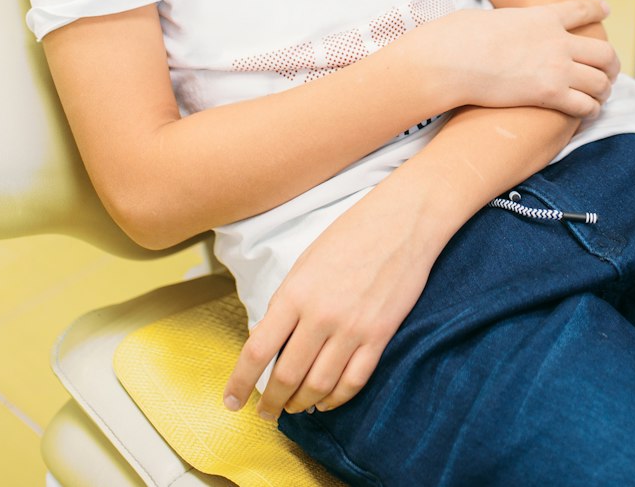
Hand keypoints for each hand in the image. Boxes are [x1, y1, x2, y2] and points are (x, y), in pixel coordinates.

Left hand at [223, 180, 436, 419]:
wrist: (403, 220)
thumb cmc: (351, 235)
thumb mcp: (305, 263)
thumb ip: (286, 303)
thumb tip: (269, 340)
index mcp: (295, 294)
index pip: (258, 350)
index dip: (241, 382)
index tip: (232, 402)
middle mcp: (320, 316)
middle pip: (287, 376)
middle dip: (272, 402)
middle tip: (266, 413)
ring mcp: (352, 328)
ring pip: (319, 385)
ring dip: (302, 404)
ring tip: (294, 409)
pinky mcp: (380, 335)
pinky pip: (353, 381)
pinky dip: (336, 399)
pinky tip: (325, 403)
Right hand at [410, 0, 617, 115]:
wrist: (455, 57)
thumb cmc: (459, 37)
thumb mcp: (486, 17)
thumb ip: (500, 24)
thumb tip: (484, 27)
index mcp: (542, 17)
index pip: (579, 10)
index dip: (597, 9)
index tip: (607, 9)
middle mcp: (558, 40)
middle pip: (604, 52)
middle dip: (611, 65)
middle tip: (609, 74)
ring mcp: (557, 66)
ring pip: (601, 82)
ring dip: (603, 92)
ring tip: (599, 100)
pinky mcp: (550, 93)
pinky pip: (585, 106)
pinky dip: (590, 112)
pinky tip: (586, 116)